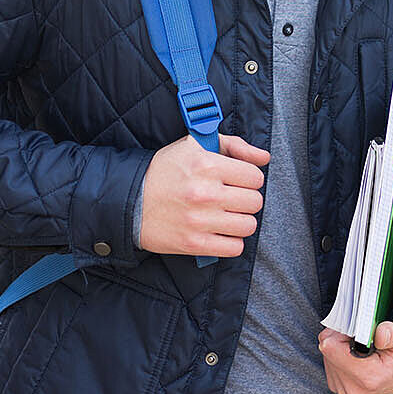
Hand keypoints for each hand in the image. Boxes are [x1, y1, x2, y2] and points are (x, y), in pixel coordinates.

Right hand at [138, 134, 268, 257]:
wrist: (128, 200)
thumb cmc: (165, 170)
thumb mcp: (195, 145)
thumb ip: (234, 146)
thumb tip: (264, 157)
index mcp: (207, 164)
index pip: (255, 177)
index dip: (249, 179)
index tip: (237, 181)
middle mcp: (205, 192)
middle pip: (255, 202)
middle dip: (246, 200)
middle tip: (232, 199)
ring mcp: (200, 220)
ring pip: (248, 225)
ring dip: (241, 221)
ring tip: (227, 216)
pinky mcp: (193, 243)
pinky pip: (234, 248)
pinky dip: (231, 242)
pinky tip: (220, 232)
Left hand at [319, 317, 392, 393]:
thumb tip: (379, 333)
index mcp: (369, 376)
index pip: (331, 347)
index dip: (343, 329)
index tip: (360, 325)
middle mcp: (354, 388)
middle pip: (327, 350)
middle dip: (341, 336)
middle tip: (364, 332)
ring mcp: (347, 390)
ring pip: (326, 355)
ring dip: (340, 344)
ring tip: (363, 342)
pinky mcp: (342, 388)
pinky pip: (329, 363)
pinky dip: (340, 352)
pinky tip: (358, 351)